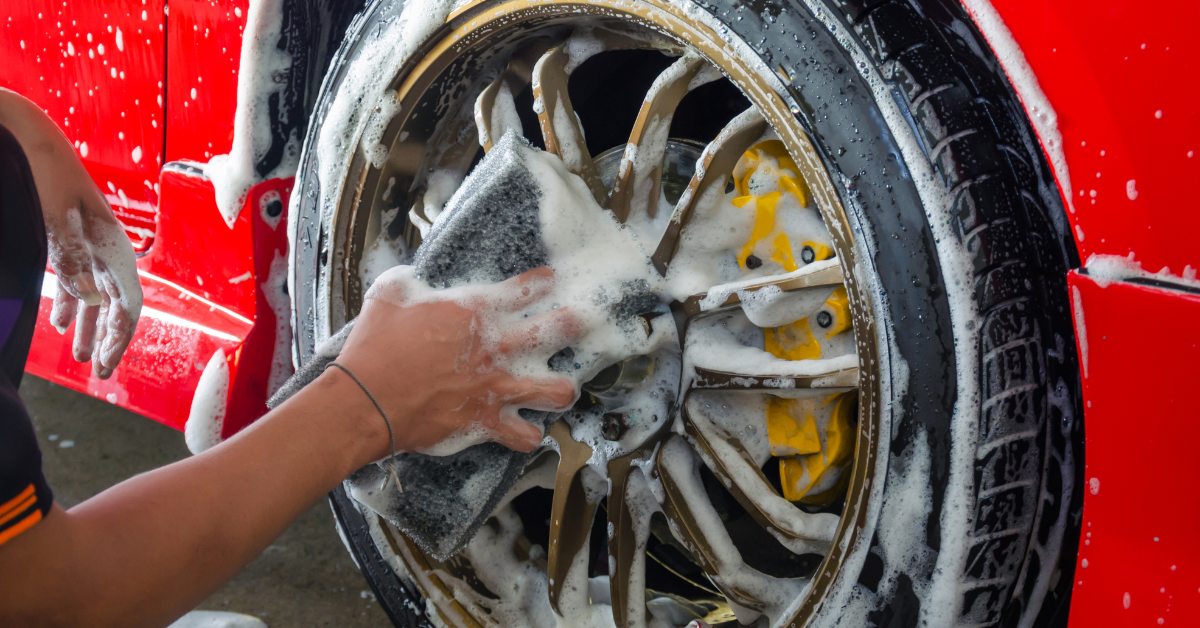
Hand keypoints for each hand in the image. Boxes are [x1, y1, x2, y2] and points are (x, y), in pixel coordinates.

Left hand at [0, 89, 142, 378]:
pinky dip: (72, 303)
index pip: (127, 304)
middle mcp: (106, 247)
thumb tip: (92, 303)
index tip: (106, 364)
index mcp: (112, 244)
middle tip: (99, 371)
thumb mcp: (53, 216)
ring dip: (91, 326)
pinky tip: (62, 322)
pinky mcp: (68, 237)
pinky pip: (77, 279)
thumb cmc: (41, 171)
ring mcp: (88, 242)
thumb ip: (72, 259)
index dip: (120, 337)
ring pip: (96, 295)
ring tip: (82, 356)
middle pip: (116, 304)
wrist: (24, 133)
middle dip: (108, 339)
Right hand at [336, 266, 580, 455]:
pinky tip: (527, 430)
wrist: (364, 400)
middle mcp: (494, 347)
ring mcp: (495, 387)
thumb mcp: (388, 296)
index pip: (524, 289)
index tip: (551, 281)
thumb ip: (409, 281)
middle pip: (556, 330)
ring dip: (561, 388)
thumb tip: (413, 278)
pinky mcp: (485, 421)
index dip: (542, 283)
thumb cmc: (374, 347)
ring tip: (563, 388)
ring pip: (555, 389)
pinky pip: (524, 435)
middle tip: (582, 322)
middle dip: (574, 324)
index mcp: (474, 311)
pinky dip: (527, 435)